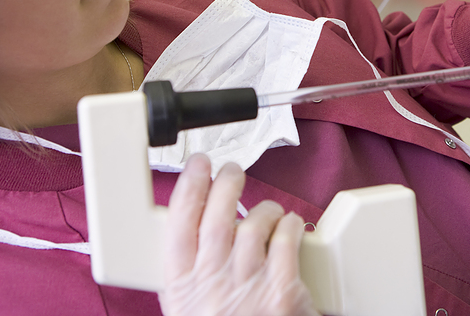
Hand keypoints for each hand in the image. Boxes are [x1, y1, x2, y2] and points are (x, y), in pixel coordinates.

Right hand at [160, 156, 319, 315]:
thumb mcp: (188, 309)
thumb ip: (190, 273)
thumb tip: (193, 227)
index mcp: (181, 288)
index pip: (179, 222)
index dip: (188, 186)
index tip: (197, 167)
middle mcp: (212, 283)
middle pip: (217, 215)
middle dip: (225, 182)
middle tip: (231, 171)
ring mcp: (248, 285)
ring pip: (255, 223)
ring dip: (263, 208)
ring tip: (267, 210)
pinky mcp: (283, 290)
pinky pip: (287, 240)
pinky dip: (290, 224)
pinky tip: (290, 224)